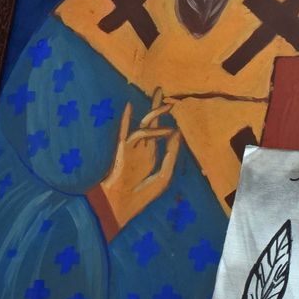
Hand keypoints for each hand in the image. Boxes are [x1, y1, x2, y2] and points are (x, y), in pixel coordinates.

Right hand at [90, 90, 181, 236]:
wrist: (121, 207)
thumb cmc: (141, 195)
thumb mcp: (164, 176)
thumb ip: (171, 154)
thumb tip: (176, 132)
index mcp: (149, 156)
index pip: (158, 134)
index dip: (167, 124)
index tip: (175, 114)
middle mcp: (140, 149)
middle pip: (149, 123)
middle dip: (155, 108)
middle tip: (160, 91)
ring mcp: (131, 149)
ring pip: (142, 125)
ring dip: (154, 115)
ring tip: (166, 105)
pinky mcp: (121, 151)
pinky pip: (126, 132)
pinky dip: (127, 119)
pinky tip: (130, 107)